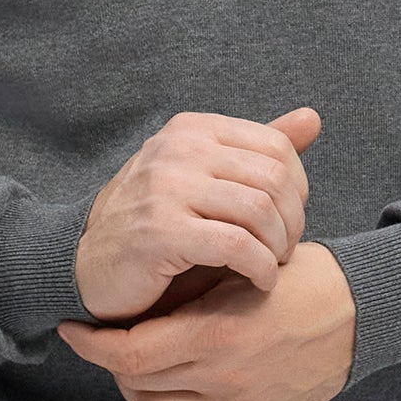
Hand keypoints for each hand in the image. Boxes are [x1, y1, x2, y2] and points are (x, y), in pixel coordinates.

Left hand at [60, 240, 357, 400]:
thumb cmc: (297, 280)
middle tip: (111, 341)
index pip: (127, 354)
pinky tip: (168, 393)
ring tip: (141, 366)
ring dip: (138, 391)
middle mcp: (222, 379)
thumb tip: (125, 303)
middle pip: (135, 385)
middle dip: (113, 363)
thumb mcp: (238, 270)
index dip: (91, 345)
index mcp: (213, 335)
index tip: (76, 330)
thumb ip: (184, 292)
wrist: (359, 314)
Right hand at [73, 106, 318, 319]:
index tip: (288, 222)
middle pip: (274, 179)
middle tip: (285, 252)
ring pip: (259, 211)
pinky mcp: (162, 231)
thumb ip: (257, 150)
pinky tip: (258, 282)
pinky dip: (260, 269)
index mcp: (192, 129)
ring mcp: (167, 188)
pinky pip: (237, 246)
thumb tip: (313, 118)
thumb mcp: (205, 178)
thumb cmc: (156, 224)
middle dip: (292, 222)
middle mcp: (179, 149)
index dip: (298, 189)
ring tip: (271, 267)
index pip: (277, 148)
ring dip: (278, 248)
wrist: (87, 263)